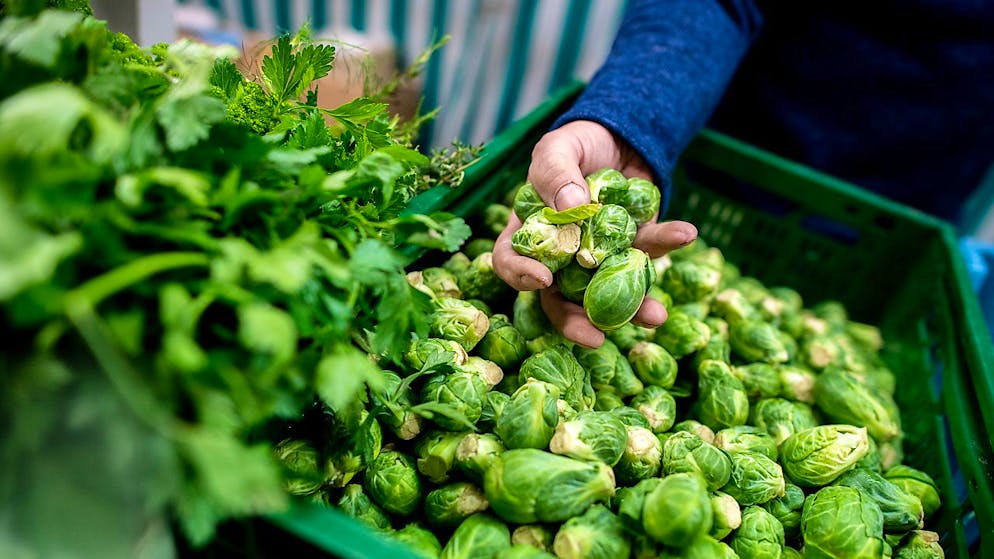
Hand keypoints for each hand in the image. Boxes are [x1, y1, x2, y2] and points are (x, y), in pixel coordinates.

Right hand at [492, 120, 697, 347]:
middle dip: (577, 321)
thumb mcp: (558, 147)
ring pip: (610, 290)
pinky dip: (668, 242)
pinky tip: (686, 233)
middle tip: (597, 337)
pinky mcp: (635, 244)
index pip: (511, 262)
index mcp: (530, 234)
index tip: (541, 280)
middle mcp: (562, 256)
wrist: (618, 137)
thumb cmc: (576, 144)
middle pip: (560, 298)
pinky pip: (651, 250)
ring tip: (656, 316)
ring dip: (634, 306)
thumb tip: (571, 206)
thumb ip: (556, 173)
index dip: (520, 277)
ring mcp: (600, 256)